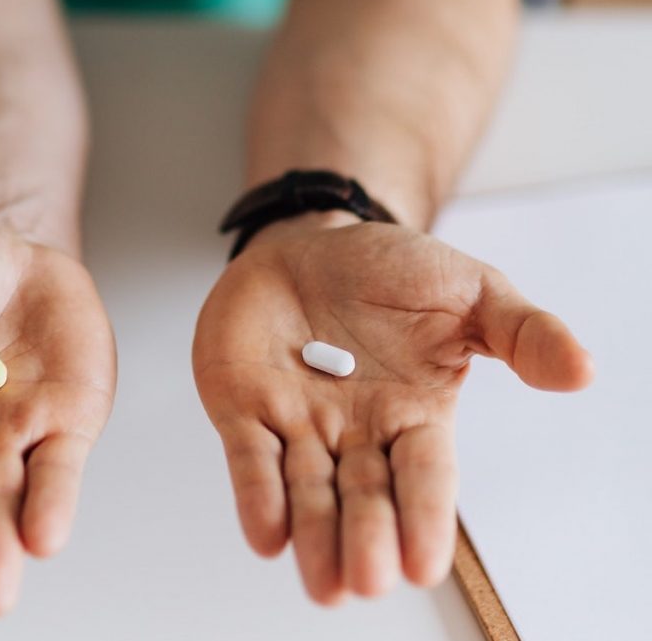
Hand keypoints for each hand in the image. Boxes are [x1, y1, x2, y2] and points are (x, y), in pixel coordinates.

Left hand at [192, 212, 592, 603]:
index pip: (423, 476)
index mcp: (414, 415)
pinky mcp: (244, 408)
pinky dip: (257, 494)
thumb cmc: (391, 271)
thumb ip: (521, 333)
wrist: (312, 243)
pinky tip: (266, 534)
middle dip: (365, 538)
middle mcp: (355, 432)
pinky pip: (251, 457)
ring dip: (313, 535)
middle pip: (363, 496)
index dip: (424, 518)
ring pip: (307, 491)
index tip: (425, 565)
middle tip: (367, 581)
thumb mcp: (469, 291)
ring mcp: (297, 422)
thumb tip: (582, 370)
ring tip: (324, 583)